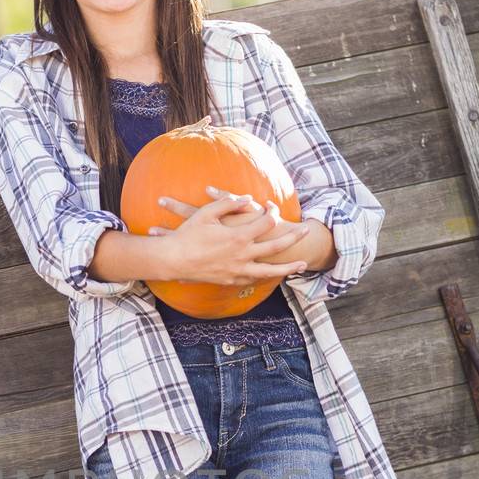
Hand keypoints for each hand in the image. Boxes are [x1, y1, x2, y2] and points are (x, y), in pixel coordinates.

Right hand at [147, 184, 309, 288]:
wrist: (172, 260)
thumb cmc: (188, 234)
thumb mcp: (207, 212)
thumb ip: (230, 202)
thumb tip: (249, 198)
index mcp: (238, 236)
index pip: (265, 222)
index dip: (271, 211)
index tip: (270, 206)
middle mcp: (242, 255)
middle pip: (276, 246)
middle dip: (293, 238)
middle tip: (306, 232)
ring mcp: (237, 270)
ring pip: (269, 271)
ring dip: (287, 268)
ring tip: (302, 266)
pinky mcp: (230, 280)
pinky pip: (253, 279)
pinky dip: (265, 277)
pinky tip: (273, 275)